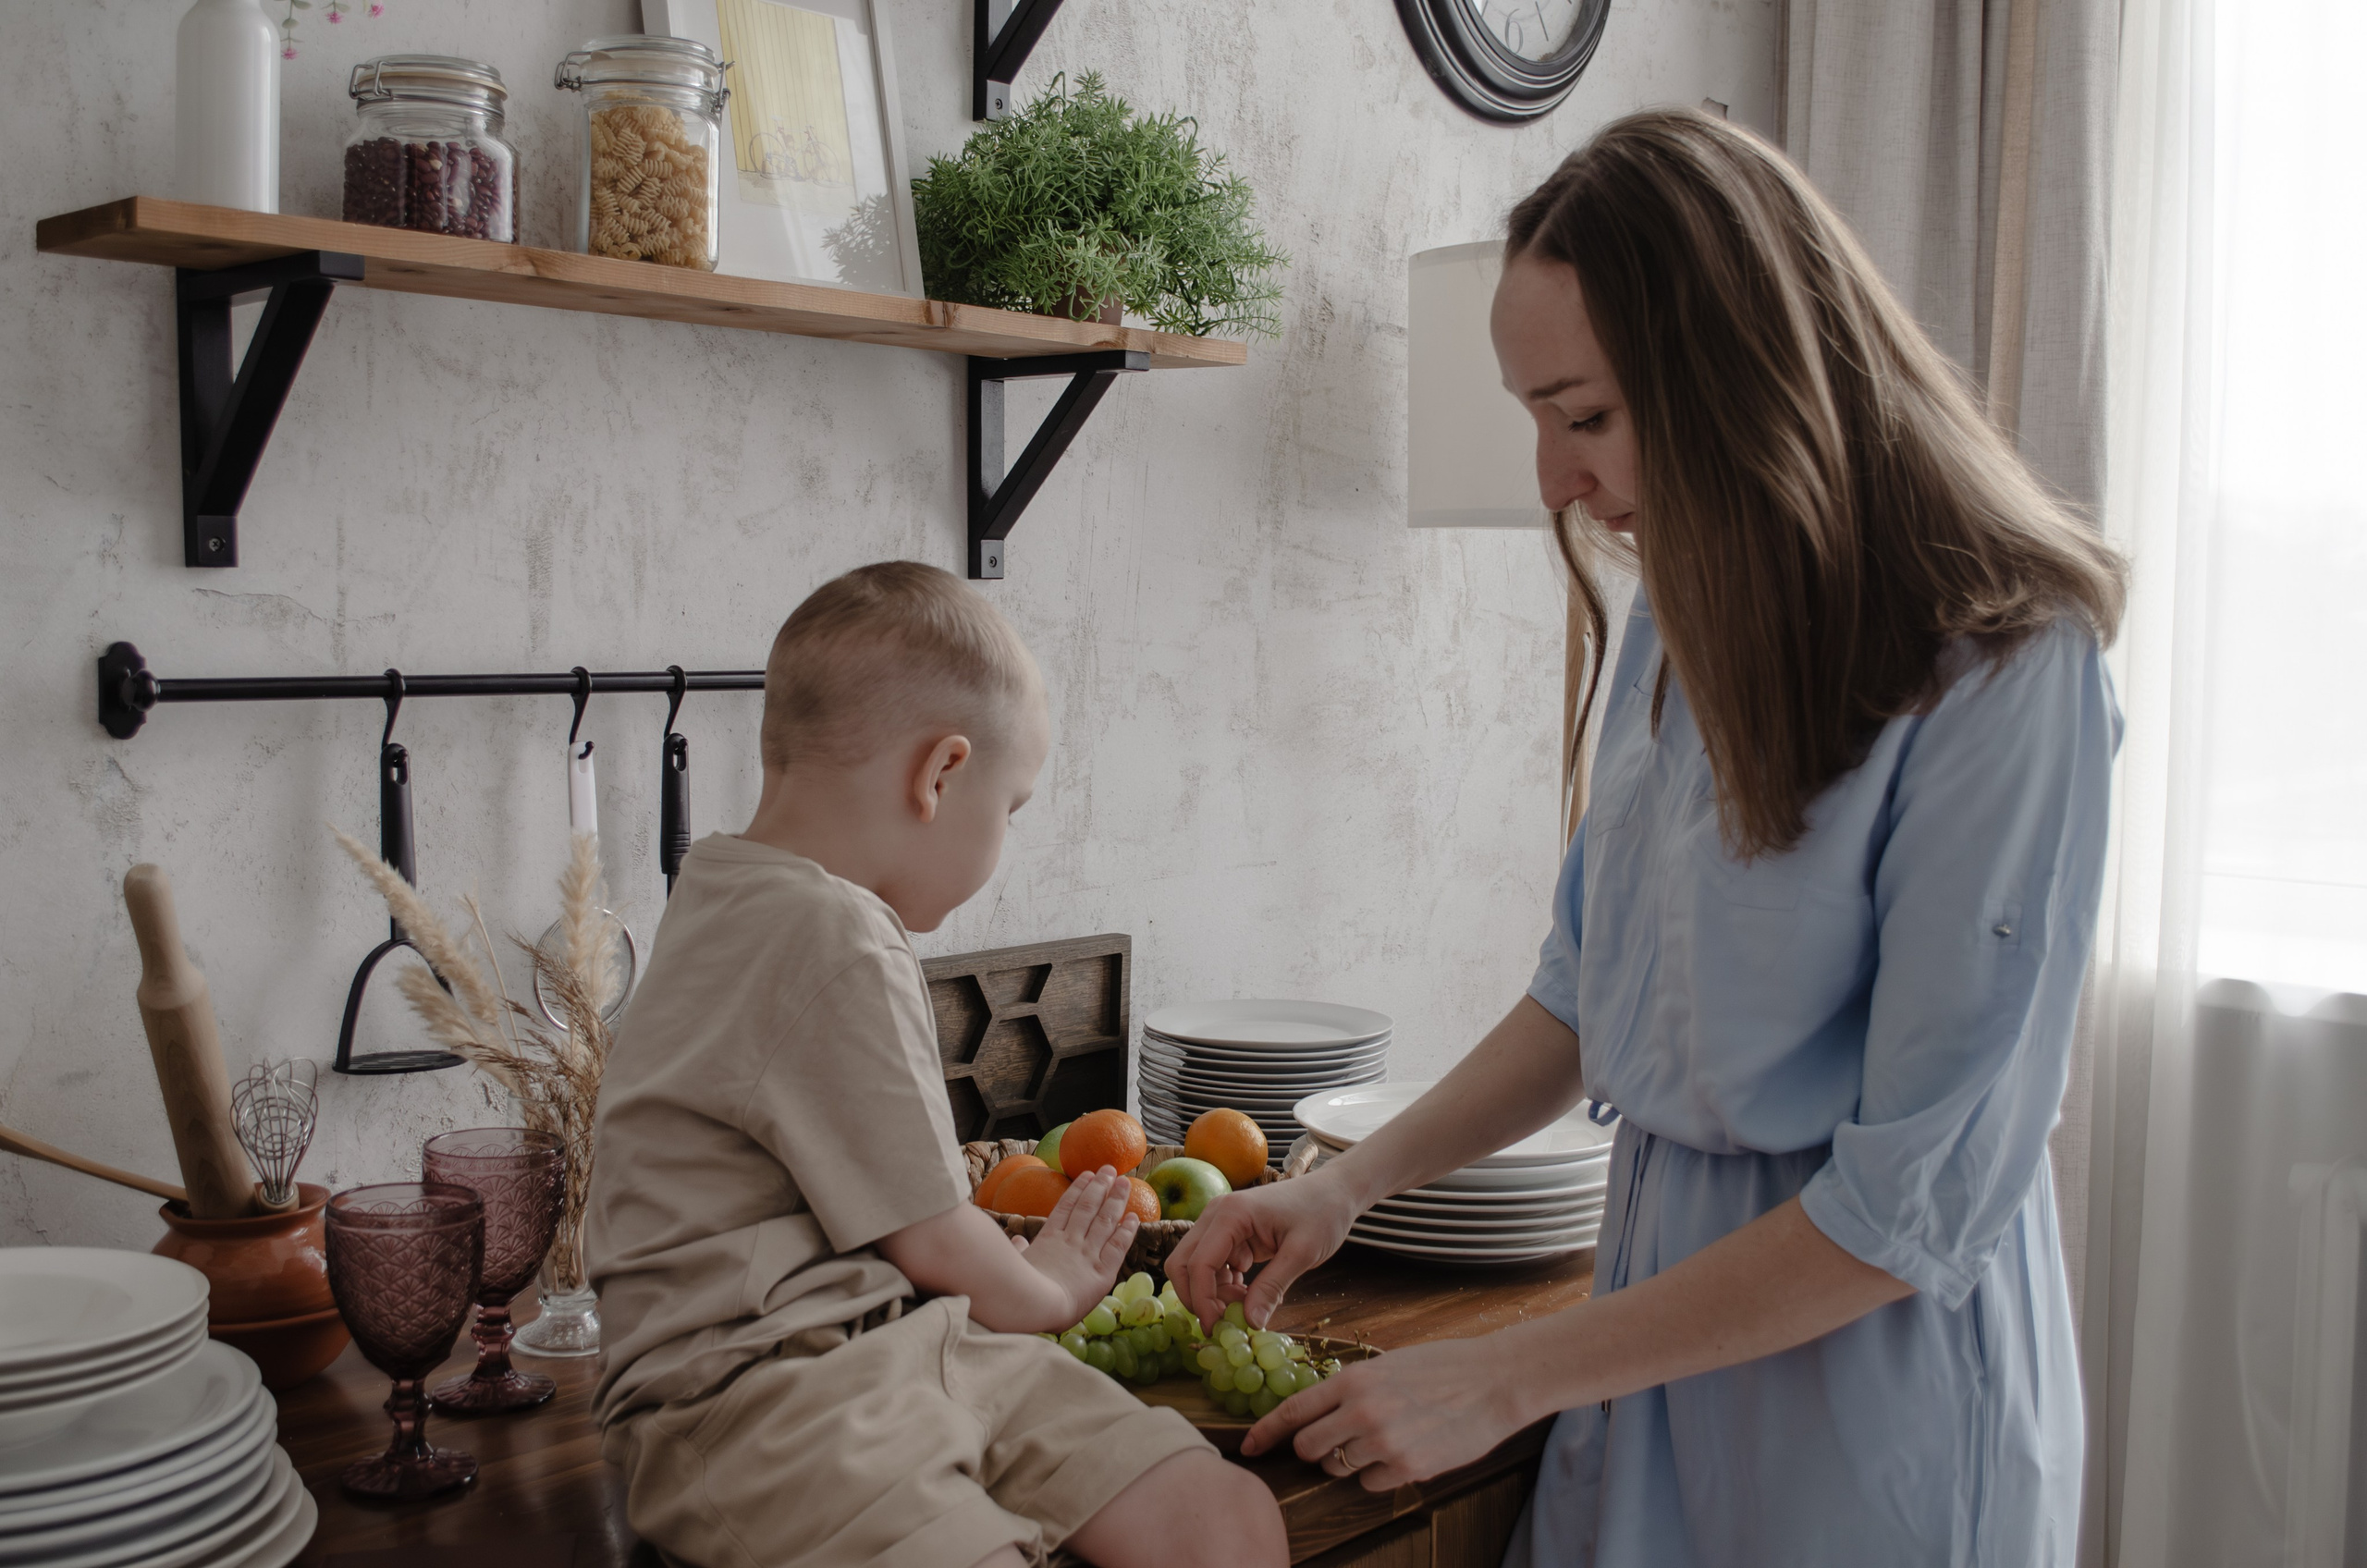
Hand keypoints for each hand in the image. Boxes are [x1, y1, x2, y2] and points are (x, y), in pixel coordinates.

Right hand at [1021, 1166, 1138, 1322]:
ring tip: (1124, 1182)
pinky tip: (1134, 1217)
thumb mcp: (1015, 1264)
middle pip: (1089, 1208)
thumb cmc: (1018, 1288)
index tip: (1087, 1174)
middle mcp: (1071, 1241)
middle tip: (1110, 1169)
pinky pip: (1118, 1246)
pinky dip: (1127, 1231)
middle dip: (1101, 1186)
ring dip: (1116, 1200)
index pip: (1066, 1207)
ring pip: (1105, 1221)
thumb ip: (1019, 1250)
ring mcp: (1088, 1254)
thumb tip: (1017, 1239)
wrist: (1037, 1304)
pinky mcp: (1103, 1271)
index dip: (1078, 1189)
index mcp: (1048, 1238)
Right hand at [1165, 1167, 1358, 1330]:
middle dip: (1197, 1297)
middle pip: (1183, 1263)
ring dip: (1213, 1293)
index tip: (1217, 1328)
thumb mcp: (1302, 1253)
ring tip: (1247, 1306)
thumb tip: (1250, 1324)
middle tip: (1224, 1322)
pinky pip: (1213, 1266)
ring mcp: (1221, 1224)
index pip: (1198, 1263)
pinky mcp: (1231, 1235)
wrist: (1335, 1191)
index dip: (1202, 1300)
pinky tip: (1249, 1295)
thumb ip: (1273, 1287)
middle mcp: (1217, 1215)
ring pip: (1196, 1267)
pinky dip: (1223, 1286)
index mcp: (1231, 1214)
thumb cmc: (1323, 1212)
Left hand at [1240, 1335, 1525, 1489]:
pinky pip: (1370, 1482)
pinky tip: (1403, 1450)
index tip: (1249, 1447)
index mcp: (1353, 1380)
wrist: (1492, 1381)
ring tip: (1384, 1436)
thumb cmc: (1440, 1367)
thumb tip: (1315, 1414)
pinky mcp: (1408, 1469)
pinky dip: (1379, 1473)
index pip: (1294, 1411)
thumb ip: (1349, 1390)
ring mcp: (1384, 1443)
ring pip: (1339, 1468)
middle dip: (1313, 1449)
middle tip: (1334, 1440)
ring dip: (1351, 1459)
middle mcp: (1362, 1412)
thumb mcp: (1385, 1365)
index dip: (1266, 1432)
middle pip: (1308, 1448)